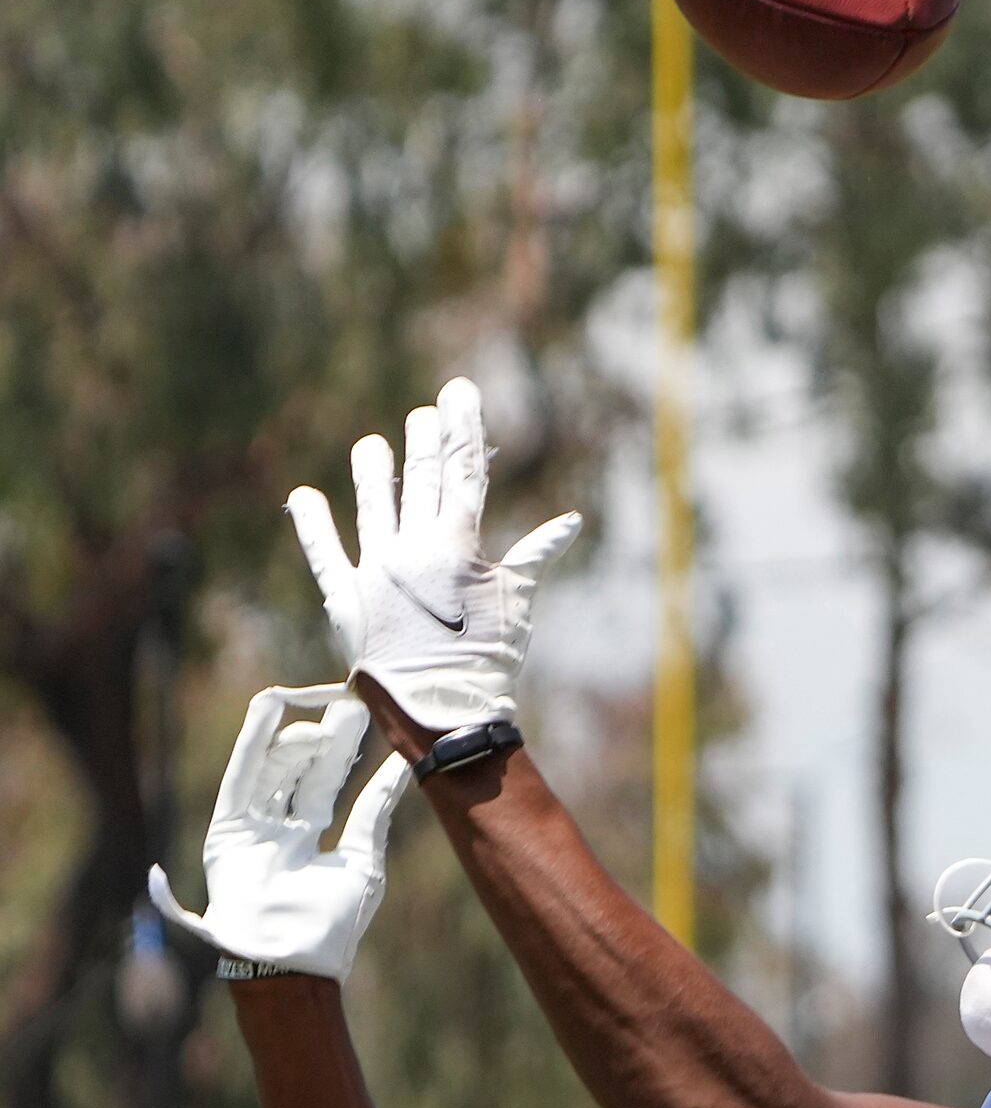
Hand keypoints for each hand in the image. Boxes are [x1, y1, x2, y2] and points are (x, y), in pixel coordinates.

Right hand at [148, 686, 409, 982]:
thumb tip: (405, 766)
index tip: (365, 718)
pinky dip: (253, 742)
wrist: (291, 961)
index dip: (343, 752)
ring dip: (297, 737)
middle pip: (300, 773)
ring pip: (273, 770)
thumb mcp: (362, 856)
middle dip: (325, 739)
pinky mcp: (227, 832)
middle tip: (352, 704)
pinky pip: (240, 778)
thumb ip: (375, 808)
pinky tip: (269, 708)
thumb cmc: (331, 923)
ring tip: (325, 709)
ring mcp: (251, 830)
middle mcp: (277, 831)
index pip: (326, 784)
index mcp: (310, 841)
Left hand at [288, 378, 581, 730]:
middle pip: (420, 481)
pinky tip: (304, 495)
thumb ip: (534, 555)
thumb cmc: (491, 660)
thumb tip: (570, 521)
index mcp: (460, 545)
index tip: (458, 394)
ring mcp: (376, 572)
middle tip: (423, 412)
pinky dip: (313, 524)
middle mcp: (414, 549)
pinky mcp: (345, 600)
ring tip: (370, 445)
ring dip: (372, 472)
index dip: (463, 429)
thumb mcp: (518, 603)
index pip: (464, 473)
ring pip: (373, 507)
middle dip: (424, 441)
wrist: (445, 713)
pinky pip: (325, 554)